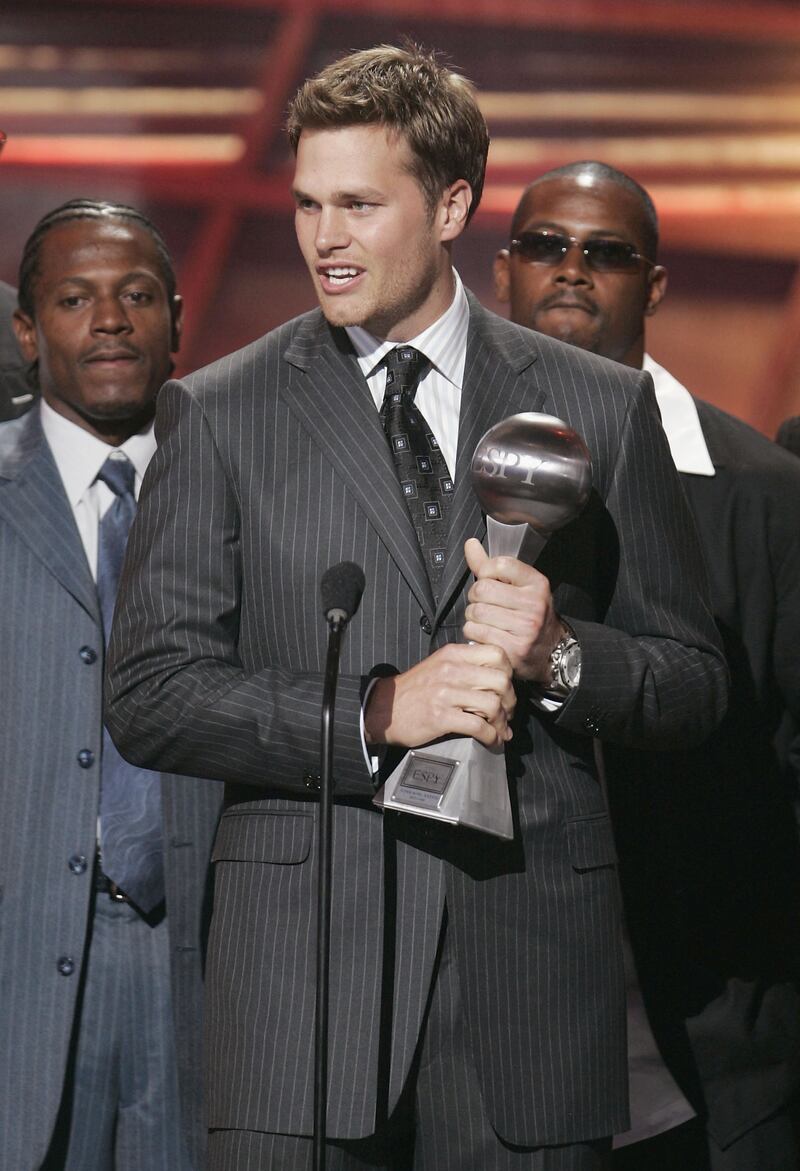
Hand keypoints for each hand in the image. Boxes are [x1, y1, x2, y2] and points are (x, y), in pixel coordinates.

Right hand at [364, 641, 514, 749]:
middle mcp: (451, 670)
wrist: (382, 708)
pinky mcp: (440, 717)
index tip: (507, 688)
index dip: (509, 672)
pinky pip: (478, 726)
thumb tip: (498, 679)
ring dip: (502, 722)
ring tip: (500, 729)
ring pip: (493, 705)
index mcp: (453, 654)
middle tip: (508, 712)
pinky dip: (491, 736)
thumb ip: (465, 666)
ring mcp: (445, 693)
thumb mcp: (438, 666)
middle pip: (501, 681)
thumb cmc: (414, 690)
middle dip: (510, 701)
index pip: (497, 654)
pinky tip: (491, 740)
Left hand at [463, 537, 564, 684]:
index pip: (498, 564)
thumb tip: (470, 544)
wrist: (547, 649)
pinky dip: (474, 632)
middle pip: (481, 589)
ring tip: (486, 620)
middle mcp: (534, 604)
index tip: (491, 582)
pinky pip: (475, 632)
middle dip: (476, 598)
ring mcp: (526, 627)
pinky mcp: (514, 648)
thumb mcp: (516, 586)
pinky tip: (487, 634)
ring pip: (475, 612)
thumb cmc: (528, 614)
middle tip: (485, 604)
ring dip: (473, 617)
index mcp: (536, 583)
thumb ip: (490, 566)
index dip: (486, 573)